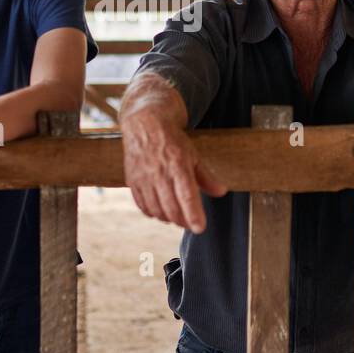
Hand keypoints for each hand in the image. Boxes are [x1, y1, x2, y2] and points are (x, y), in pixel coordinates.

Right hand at [121, 113, 226, 232]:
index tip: (200, 228)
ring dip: (168, 219)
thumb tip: (221, 192)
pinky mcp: (132, 181)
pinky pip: (142, 205)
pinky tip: (160, 212)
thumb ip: (206, 176)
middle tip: (190, 224)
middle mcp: (159, 173)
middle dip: (182, 221)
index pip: (187, 196)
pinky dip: (153, 213)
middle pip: (171, 208)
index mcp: (178, 165)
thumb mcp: (193, 155)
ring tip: (177, 218)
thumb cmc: (172, 140)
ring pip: (156, 210)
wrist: (145, 124)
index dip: (193, 215)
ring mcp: (143, 178)